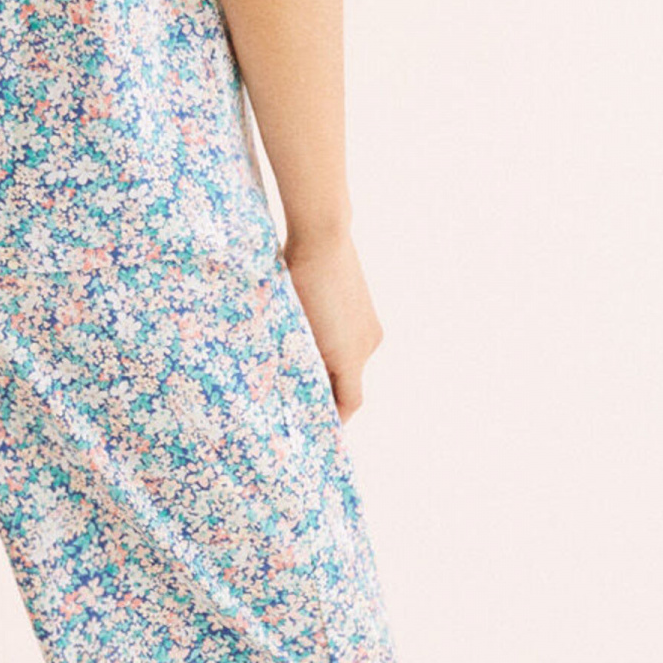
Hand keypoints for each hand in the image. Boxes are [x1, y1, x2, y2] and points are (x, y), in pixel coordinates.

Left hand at [282, 227, 382, 422]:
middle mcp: (367, 345)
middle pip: (348, 382)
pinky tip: (312, 332)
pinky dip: (334, 345)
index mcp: (350, 356)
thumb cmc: (298, 282)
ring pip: (348, 360)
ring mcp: (370, 327)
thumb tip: (292, 380)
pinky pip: (351, 340)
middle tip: (294, 393)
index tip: (312, 426)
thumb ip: (298, 359)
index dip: (333, 418)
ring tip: (298, 358)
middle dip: (324, 388)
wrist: (322, 236)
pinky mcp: (367, 311)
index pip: (349, 404)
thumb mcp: (293, 326)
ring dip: (328, 364)